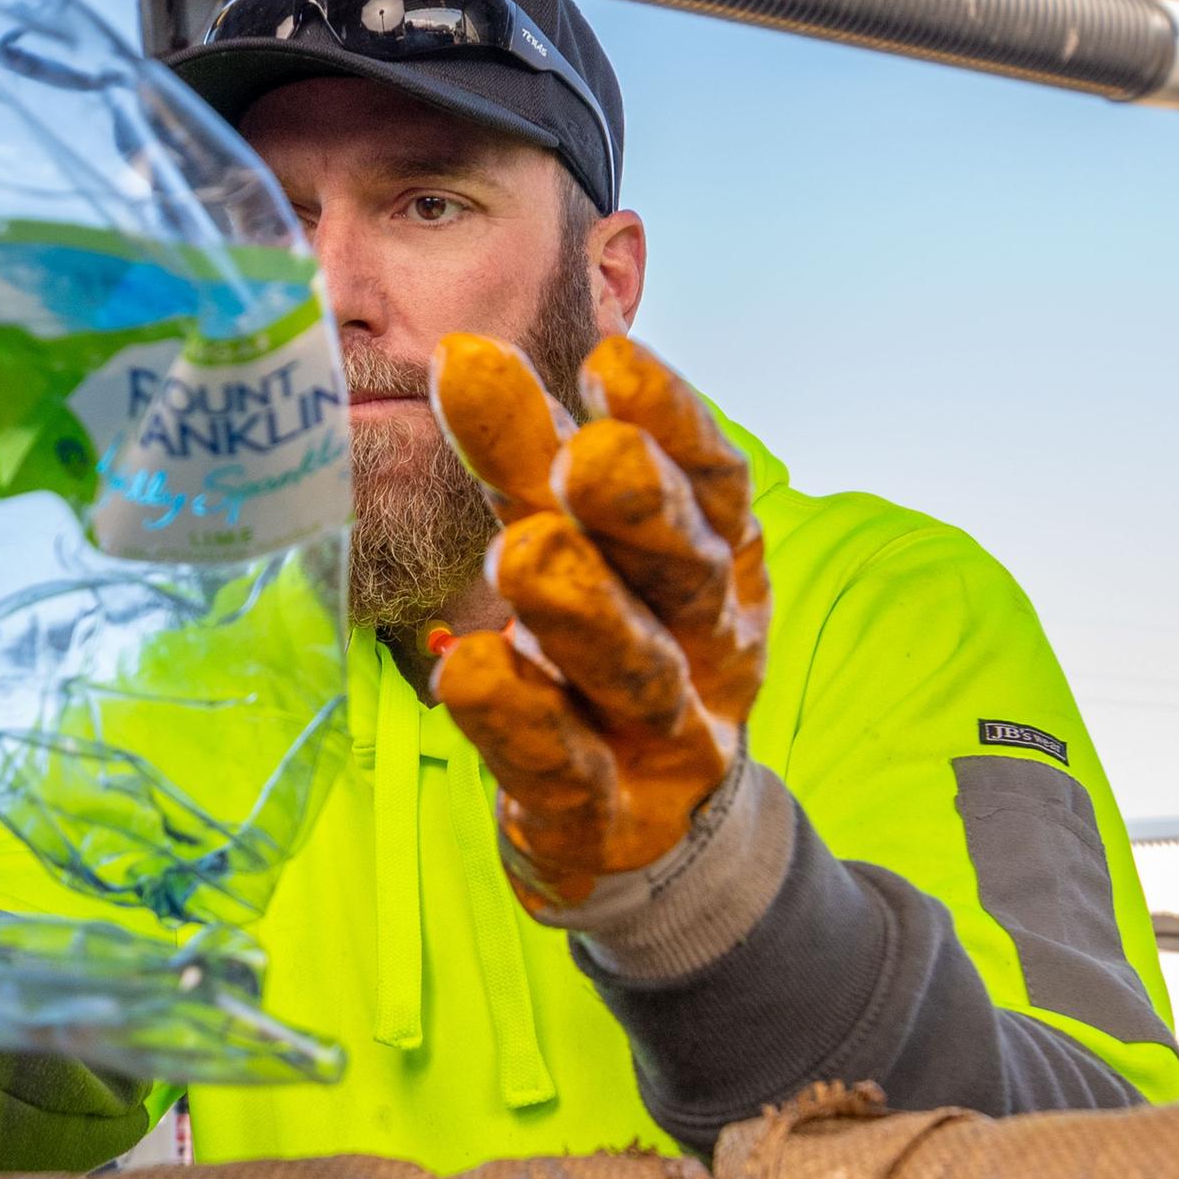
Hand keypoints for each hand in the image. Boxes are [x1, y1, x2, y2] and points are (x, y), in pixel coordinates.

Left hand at [422, 333, 770, 911]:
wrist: (644, 826)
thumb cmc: (604, 645)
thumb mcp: (572, 540)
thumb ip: (525, 459)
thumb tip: (464, 353)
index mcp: (715, 561)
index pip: (711, 482)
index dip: (674, 421)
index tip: (611, 358)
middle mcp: (705, 645)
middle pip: (686, 574)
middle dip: (642, 512)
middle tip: (591, 455)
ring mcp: (661, 739)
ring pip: (636, 672)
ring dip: (586, 612)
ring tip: (524, 552)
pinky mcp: (599, 821)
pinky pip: (565, 772)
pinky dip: (522, 721)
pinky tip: (469, 670)